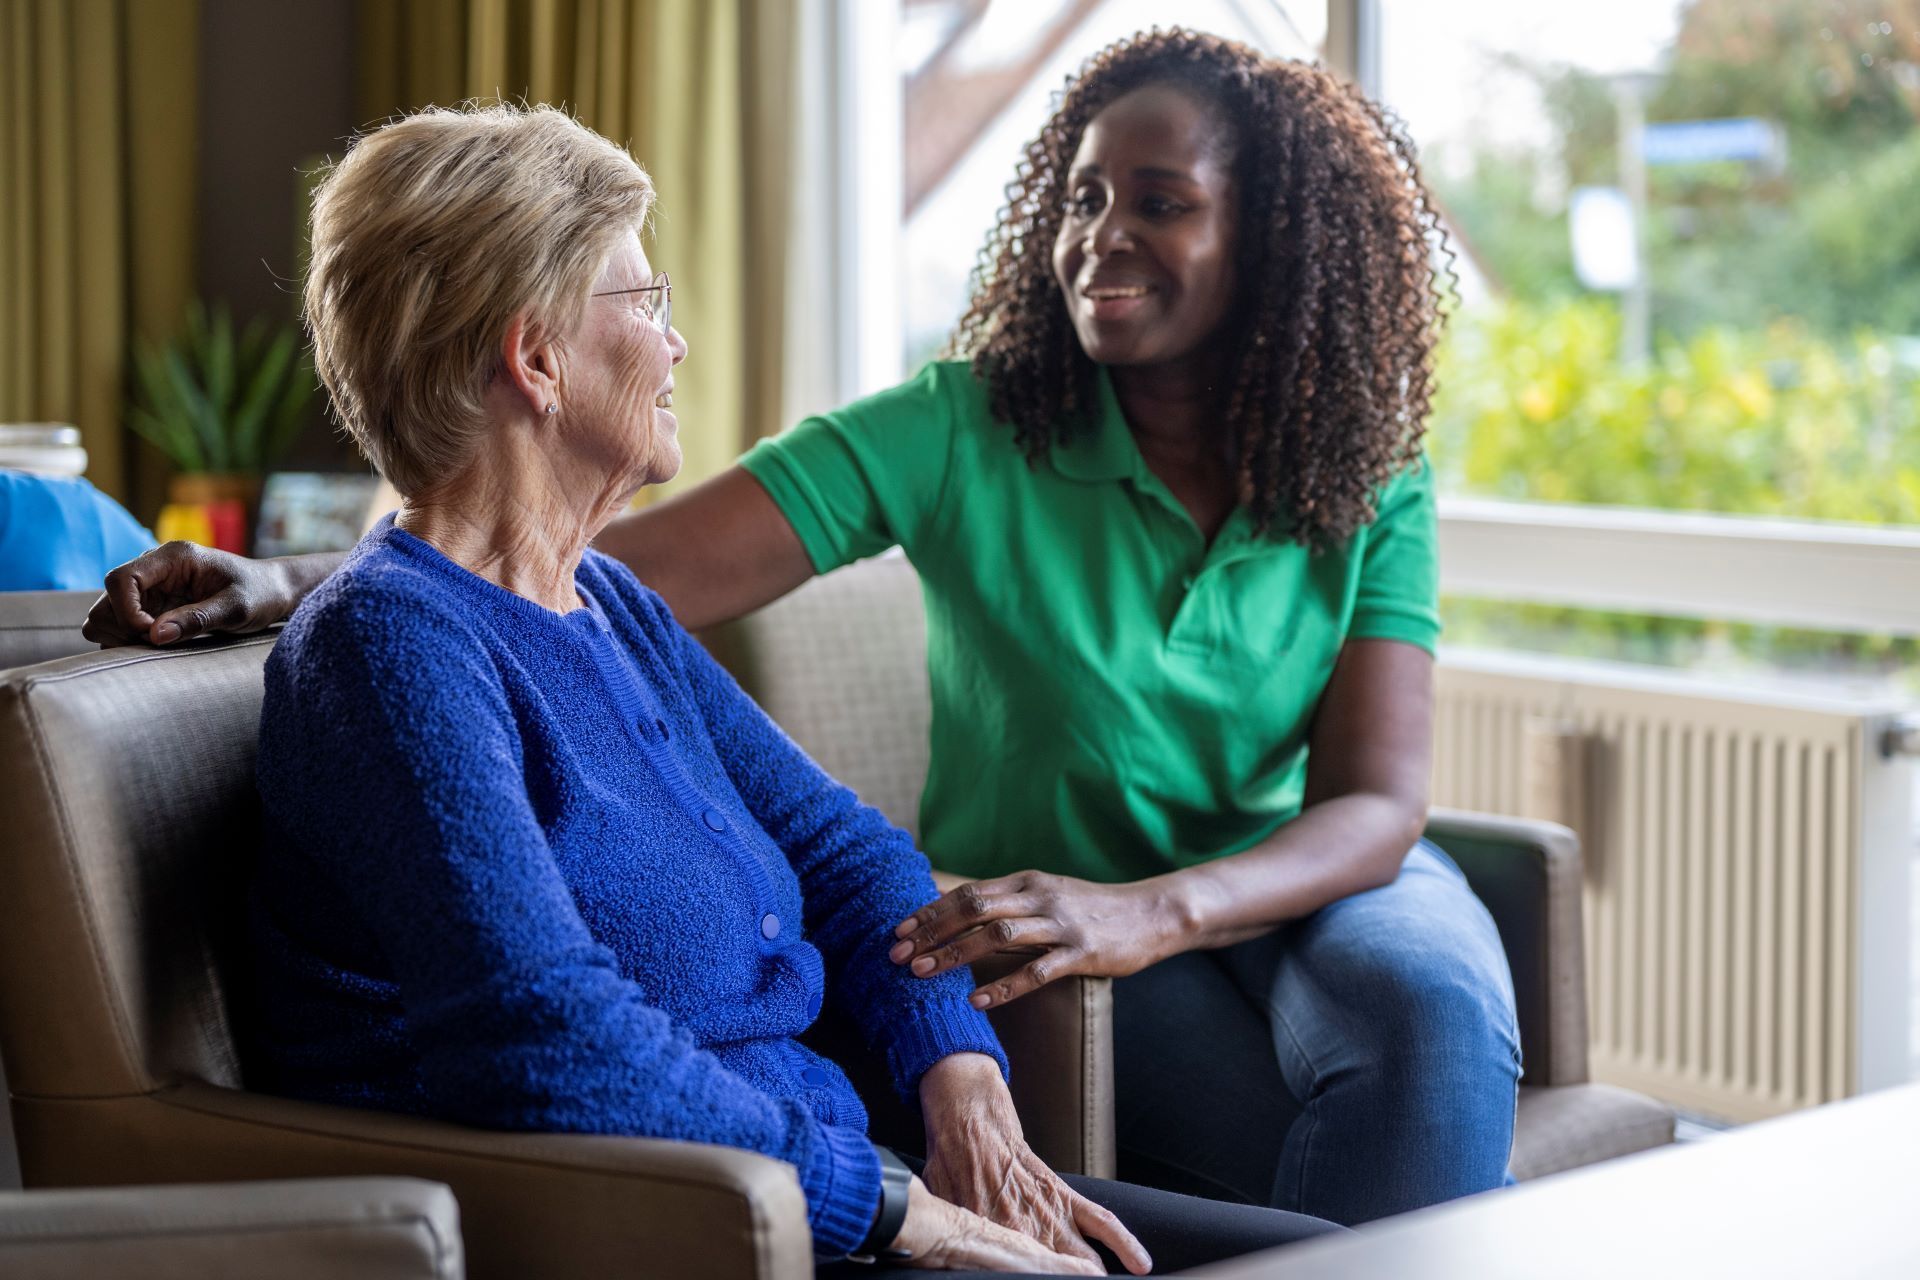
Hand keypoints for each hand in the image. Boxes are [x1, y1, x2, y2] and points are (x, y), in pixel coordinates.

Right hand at [83, 542, 296, 646]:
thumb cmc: (261, 594)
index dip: (125, 611)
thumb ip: (198, 618)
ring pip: (106, 615)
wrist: (273, 592)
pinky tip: (160, 645)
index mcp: (173, 558)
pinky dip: (129, 641)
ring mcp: (150, 588)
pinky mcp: (152, 606)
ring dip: (122, 637)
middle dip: (122, 628)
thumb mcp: (238, 608)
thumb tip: (154, 635)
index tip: (150, 634)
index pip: (121, 579)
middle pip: (106, 600)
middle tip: (159, 643)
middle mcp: (154, 569)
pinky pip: (120, 626)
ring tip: (160, 645)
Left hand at [892, 872, 1186, 1009]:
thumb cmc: (1094, 908)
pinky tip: (978, 1001)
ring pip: (998, 936)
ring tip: (923, 974)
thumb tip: (963, 915)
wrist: (1151, 914)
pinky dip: (1004, 986)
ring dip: (955, 955)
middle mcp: (1040, 897)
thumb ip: (1012, 902)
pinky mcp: (1082, 952)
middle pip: (973, 909)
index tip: (899, 931)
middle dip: (931, 933)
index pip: (968, 893)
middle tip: (897, 955)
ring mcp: (1061, 924)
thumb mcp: (1049, 894)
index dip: (930, 911)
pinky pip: (1036, 970)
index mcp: (1027, 882)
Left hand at [918, 1054, 1149, 1273]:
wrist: (969, 1122)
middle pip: (1055, 1275)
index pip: (1015, 1276)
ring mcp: (1050, 1216)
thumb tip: (954, 1261)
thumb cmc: (951, 1165)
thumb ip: (957, 1239)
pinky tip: (1139, 1263)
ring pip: (1084, 1261)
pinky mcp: (1065, 1196)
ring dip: (1091, 1276)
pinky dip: (1125, 1243)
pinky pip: (1102, 1222)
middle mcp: (1026, 1233)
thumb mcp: (943, 1210)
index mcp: (992, 1239)